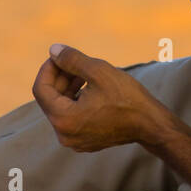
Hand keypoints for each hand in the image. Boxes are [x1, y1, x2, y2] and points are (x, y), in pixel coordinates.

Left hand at [32, 44, 168, 152]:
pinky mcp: (84, 141)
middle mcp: (64, 134)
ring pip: (61, 108)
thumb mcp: (98, 71)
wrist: (150, 124)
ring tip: (85, 72)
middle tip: (75, 60)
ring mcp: (74, 140)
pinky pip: (71, 117)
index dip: (48, 68)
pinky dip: (76, 100)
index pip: (41, 89)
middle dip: (59, 77)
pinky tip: (91, 88)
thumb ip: (72, 59)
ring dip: (68, 87)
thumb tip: (53, 49)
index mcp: (63, 119)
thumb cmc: (126, 97)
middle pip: (50, 99)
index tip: (60, 55)